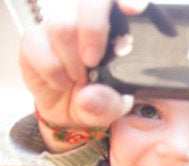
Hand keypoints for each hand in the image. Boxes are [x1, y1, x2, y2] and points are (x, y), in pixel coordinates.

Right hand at [17, 0, 147, 152]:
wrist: (71, 111)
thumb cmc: (100, 99)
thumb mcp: (113, 108)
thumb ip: (109, 103)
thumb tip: (91, 96)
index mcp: (118, 27)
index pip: (121, 2)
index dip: (130, 0)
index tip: (133, 9)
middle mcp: (87, 20)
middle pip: (89, 3)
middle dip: (93, 29)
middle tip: (94, 61)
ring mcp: (59, 26)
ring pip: (63, 27)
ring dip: (72, 60)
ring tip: (81, 80)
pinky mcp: (34, 39)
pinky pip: (37, 46)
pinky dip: (52, 70)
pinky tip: (61, 82)